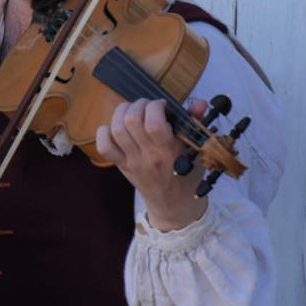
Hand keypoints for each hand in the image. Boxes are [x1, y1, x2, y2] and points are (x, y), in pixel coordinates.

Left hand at [95, 98, 209, 231]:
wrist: (173, 203)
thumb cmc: (187, 174)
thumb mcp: (196, 149)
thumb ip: (196, 123)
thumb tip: (200, 102)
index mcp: (169, 151)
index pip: (154, 124)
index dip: (155, 107)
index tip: (162, 105)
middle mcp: (148, 156)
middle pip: (131, 121)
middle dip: (139, 104)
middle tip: (147, 106)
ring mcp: (132, 161)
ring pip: (116, 129)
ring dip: (122, 112)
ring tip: (133, 111)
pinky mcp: (121, 165)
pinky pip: (104, 147)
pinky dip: (104, 132)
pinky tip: (116, 126)